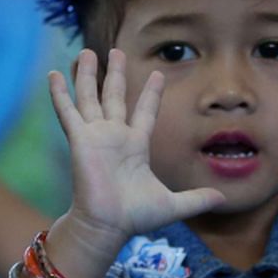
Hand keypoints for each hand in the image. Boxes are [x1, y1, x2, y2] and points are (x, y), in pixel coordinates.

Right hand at [49, 49, 222, 248]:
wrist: (107, 225)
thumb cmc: (135, 217)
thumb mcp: (173, 205)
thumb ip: (196, 199)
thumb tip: (223, 198)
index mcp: (136, 146)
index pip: (145, 112)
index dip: (151, 94)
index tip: (158, 74)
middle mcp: (115, 137)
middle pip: (114, 97)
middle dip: (115, 74)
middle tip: (116, 51)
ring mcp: (95, 136)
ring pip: (90, 97)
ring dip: (87, 75)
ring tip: (86, 51)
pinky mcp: (79, 139)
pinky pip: (68, 111)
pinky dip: (60, 93)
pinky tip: (54, 74)